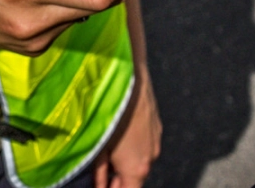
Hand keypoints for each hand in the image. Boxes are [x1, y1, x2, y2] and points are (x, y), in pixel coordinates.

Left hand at [94, 61, 161, 187]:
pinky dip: (132, 147)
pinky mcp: (156, 125)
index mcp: (137, 167)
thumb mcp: (98, 145)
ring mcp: (156, 140)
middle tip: (100, 173)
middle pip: (135, 178)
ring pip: (140, 160)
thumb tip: (98, 185)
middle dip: (118, 179)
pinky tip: (118, 136)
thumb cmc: (109, 111)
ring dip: (125, 162)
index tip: (101, 186)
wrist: (127, 76)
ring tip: (106, 151)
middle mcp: (151, 157)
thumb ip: (99, 172)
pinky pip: (144, 144)